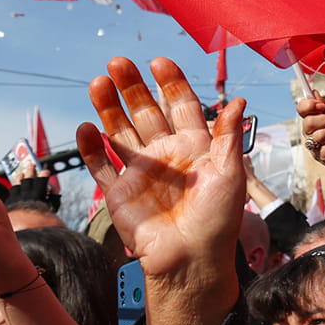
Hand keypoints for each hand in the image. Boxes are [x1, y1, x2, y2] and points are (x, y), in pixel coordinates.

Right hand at [78, 58, 248, 324]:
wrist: (191, 261)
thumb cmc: (218, 221)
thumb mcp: (231, 173)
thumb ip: (228, 136)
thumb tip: (239, 99)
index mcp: (195, 148)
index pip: (182, 107)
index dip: (171, 84)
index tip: (159, 62)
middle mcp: (166, 156)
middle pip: (146, 113)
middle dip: (133, 87)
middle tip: (119, 62)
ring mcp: (140, 173)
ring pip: (120, 132)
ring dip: (108, 108)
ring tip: (98, 82)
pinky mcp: (119, 194)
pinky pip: (101, 166)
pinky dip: (91, 148)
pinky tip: (85, 127)